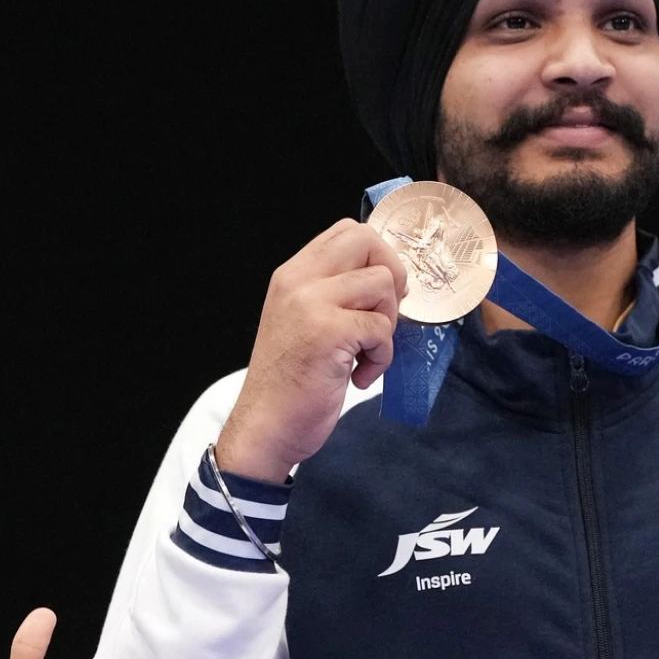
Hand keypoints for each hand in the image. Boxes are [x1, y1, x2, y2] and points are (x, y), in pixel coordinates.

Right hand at [213, 219, 409, 483]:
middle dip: (392, 276)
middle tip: (382, 316)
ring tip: (365, 353)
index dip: (377, 256)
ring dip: (387, 323)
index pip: (348, 231)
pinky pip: (382, 329)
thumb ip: (333, 294)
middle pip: (367, 240)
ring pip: (383, 283)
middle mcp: (298, 281)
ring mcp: (311, 303)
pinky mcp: (328, 332)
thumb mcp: (303, 322)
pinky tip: (358, 376)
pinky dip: (381, 358)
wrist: (265, 427)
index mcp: (292, 275)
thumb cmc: (289, 383)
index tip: (376, 296)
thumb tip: (389, 280)